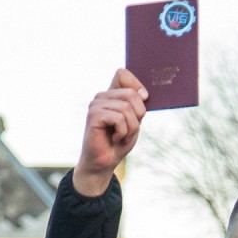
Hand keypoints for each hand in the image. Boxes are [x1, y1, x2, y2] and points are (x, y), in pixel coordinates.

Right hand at [74, 68, 148, 196]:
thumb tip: (143, 93)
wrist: (103, 163)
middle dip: (137, 116)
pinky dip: (123, 132)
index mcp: (111, 94)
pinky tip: (114, 138)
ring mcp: (96, 105)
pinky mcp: (93, 116)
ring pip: (126, 108)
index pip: (122, 74)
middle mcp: (101, 96)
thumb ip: (138, 104)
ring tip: (120, 136)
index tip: (139, 108)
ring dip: (130, 128)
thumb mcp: (134, 121)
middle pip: (131, 94)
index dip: (136, 87)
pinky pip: (119, 118)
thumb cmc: (119, 142)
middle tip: (127, 130)